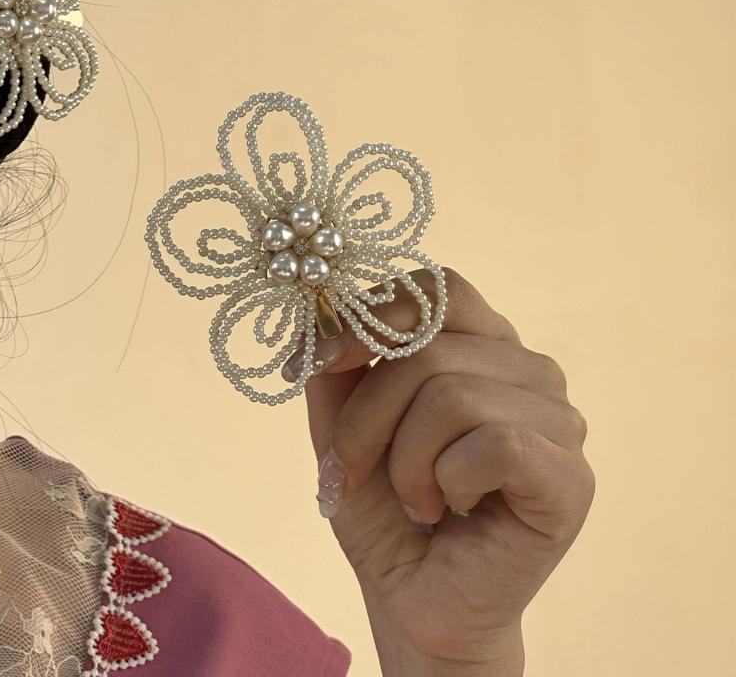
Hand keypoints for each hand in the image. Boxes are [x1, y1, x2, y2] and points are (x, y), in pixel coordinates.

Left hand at [288, 268, 594, 674]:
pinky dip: (447, 481)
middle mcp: (528, 370)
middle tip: (355, 467)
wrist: (416, 602)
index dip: (375, 316)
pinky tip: (453, 509)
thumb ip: (336, 367)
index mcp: (481, 346)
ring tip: (413, 497)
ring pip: (452, 395)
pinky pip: (492, 442)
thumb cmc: (387, 510)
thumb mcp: (342, 426)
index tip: (323, 361)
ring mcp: (558, 421)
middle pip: (428, 347)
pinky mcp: (571, 476)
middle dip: (367, 415)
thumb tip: (320, 311)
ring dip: (404, 460)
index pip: (438, 290)